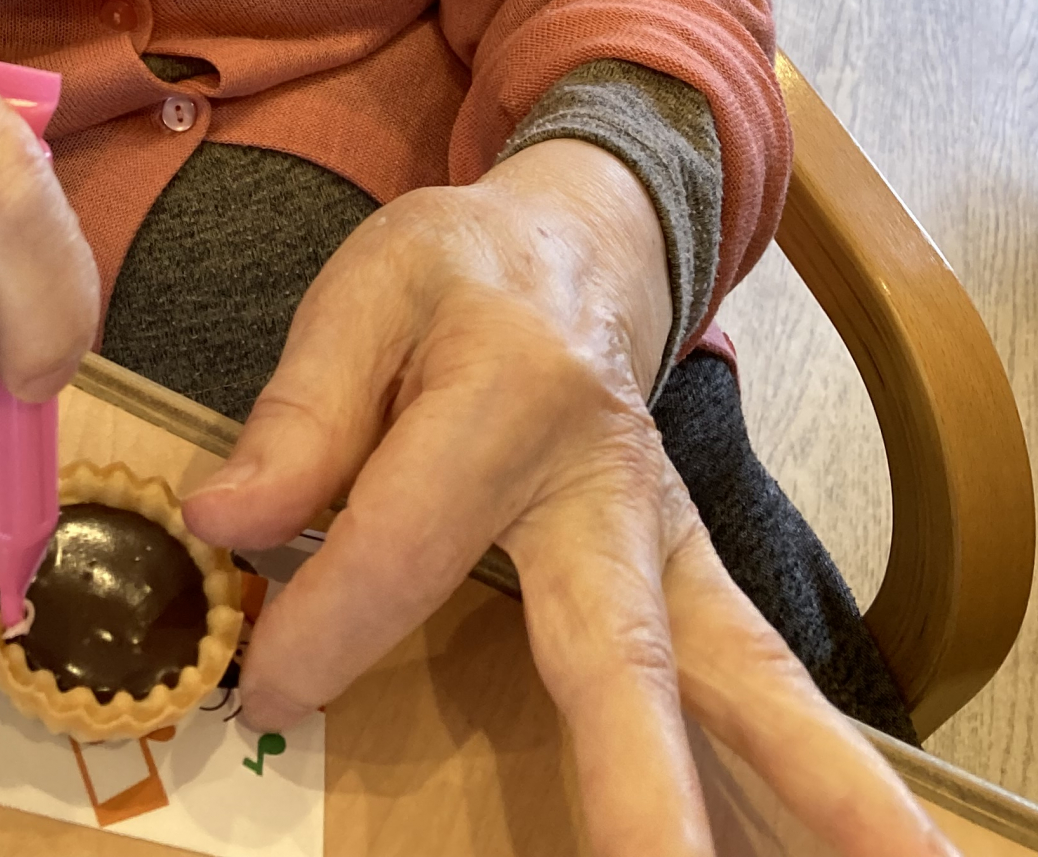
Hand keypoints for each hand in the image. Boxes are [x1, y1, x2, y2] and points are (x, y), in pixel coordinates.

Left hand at [183, 141, 952, 856]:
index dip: (328, 623)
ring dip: (810, 792)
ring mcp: (671, 550)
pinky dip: (811, 782)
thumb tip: (227, 521)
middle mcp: (608, 488)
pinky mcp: (697, 593)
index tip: (263, 690)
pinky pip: (754, 690)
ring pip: (741, 680)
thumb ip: (303, 407)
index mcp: (508, 392)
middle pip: (621, 646)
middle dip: (642, 784)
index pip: (409, 541)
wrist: (583, 244)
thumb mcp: (365, 288)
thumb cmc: (458, 276)